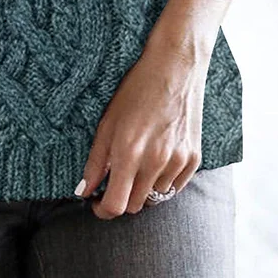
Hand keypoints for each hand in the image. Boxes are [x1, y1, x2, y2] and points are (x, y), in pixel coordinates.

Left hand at [76, 35, 208, 219]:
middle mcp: (155, 161)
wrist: (175, 67)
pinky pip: (175, 187)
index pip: (115, 205)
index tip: (96, 203)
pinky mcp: (194, 159)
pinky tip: (156, 159)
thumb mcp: (107, 121)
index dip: (102, 210)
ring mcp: (178, 162)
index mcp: (129, 152)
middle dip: (121, 198)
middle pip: (135, 206)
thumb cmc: (136, 90)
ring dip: (143, 189)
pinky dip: (162, 181)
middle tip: (115, 179)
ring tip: (137, 162)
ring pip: (155, 197)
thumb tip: (83, 191)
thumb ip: (95, 160)